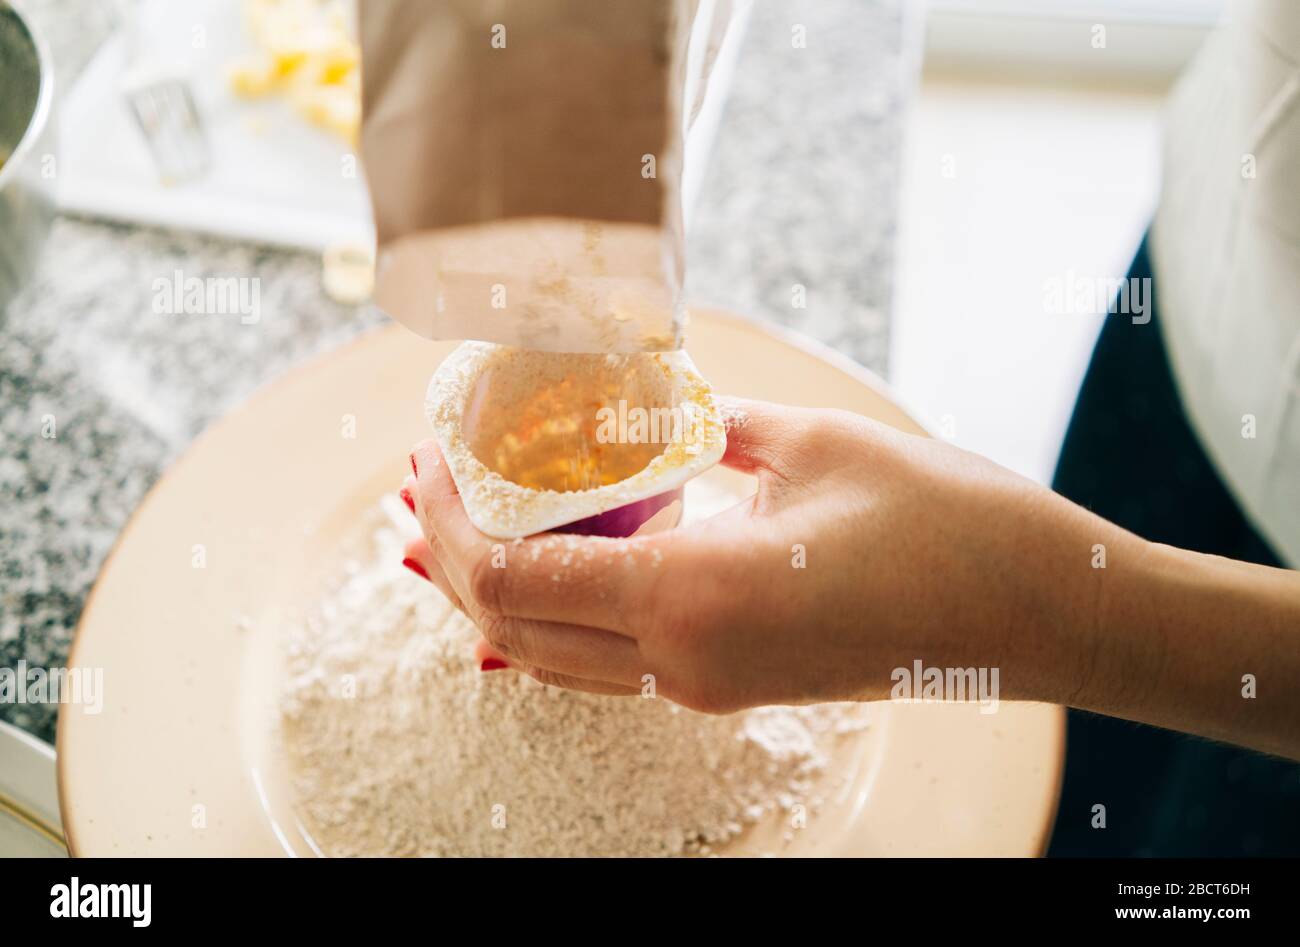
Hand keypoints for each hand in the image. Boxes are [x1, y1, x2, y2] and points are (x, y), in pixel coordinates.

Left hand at [400, 398, 1121, 713]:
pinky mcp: (729, 685)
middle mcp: (681, 659)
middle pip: (515, 628)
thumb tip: (653, 396)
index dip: (454, 523)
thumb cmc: (940, 521)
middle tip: (431, 484)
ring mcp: (704, 685)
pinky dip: (559, 612)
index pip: (516, 578)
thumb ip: (711, 424)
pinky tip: (558, 556)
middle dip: (454, 560)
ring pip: (554, 657)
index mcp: (690, 595)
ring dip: (498, 592)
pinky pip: (608, 660)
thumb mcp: (812, 446)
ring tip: (471, 521)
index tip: (429, 460)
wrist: (1030, 613)